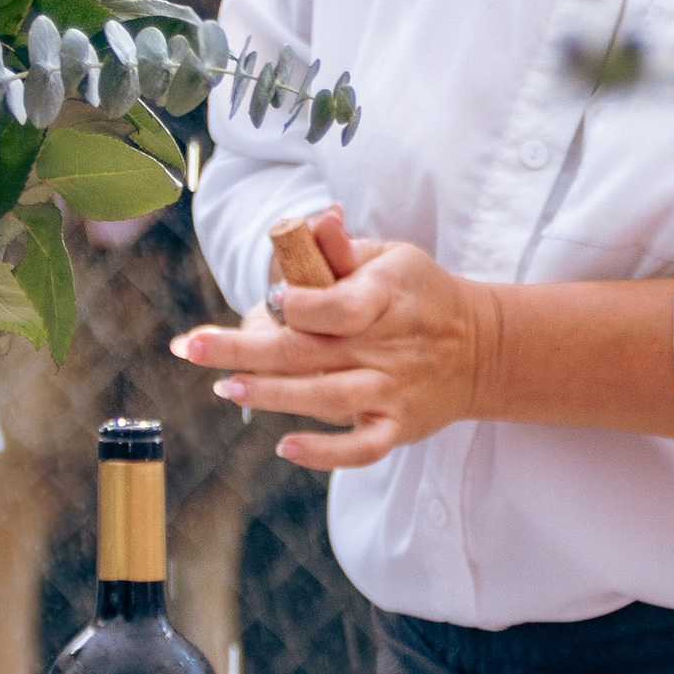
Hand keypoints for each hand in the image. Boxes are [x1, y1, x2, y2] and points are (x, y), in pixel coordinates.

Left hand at [174, 231, 494, 468]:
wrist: (482, 348)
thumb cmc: (421, 295)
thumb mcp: (394, 258)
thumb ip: (347, 248)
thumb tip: (315, 220)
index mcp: (385, 299)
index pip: (340, 306)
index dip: (302, 305)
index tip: (273, 300)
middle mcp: (385, 349)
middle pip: (309, 353)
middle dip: (244, 350)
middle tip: (191, 346)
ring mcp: (391, 391)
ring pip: (326, 400)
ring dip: (272, 395)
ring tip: (225, 388)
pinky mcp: (397, 427)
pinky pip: (360, 449)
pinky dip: (324, 453)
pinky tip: (285, 447)